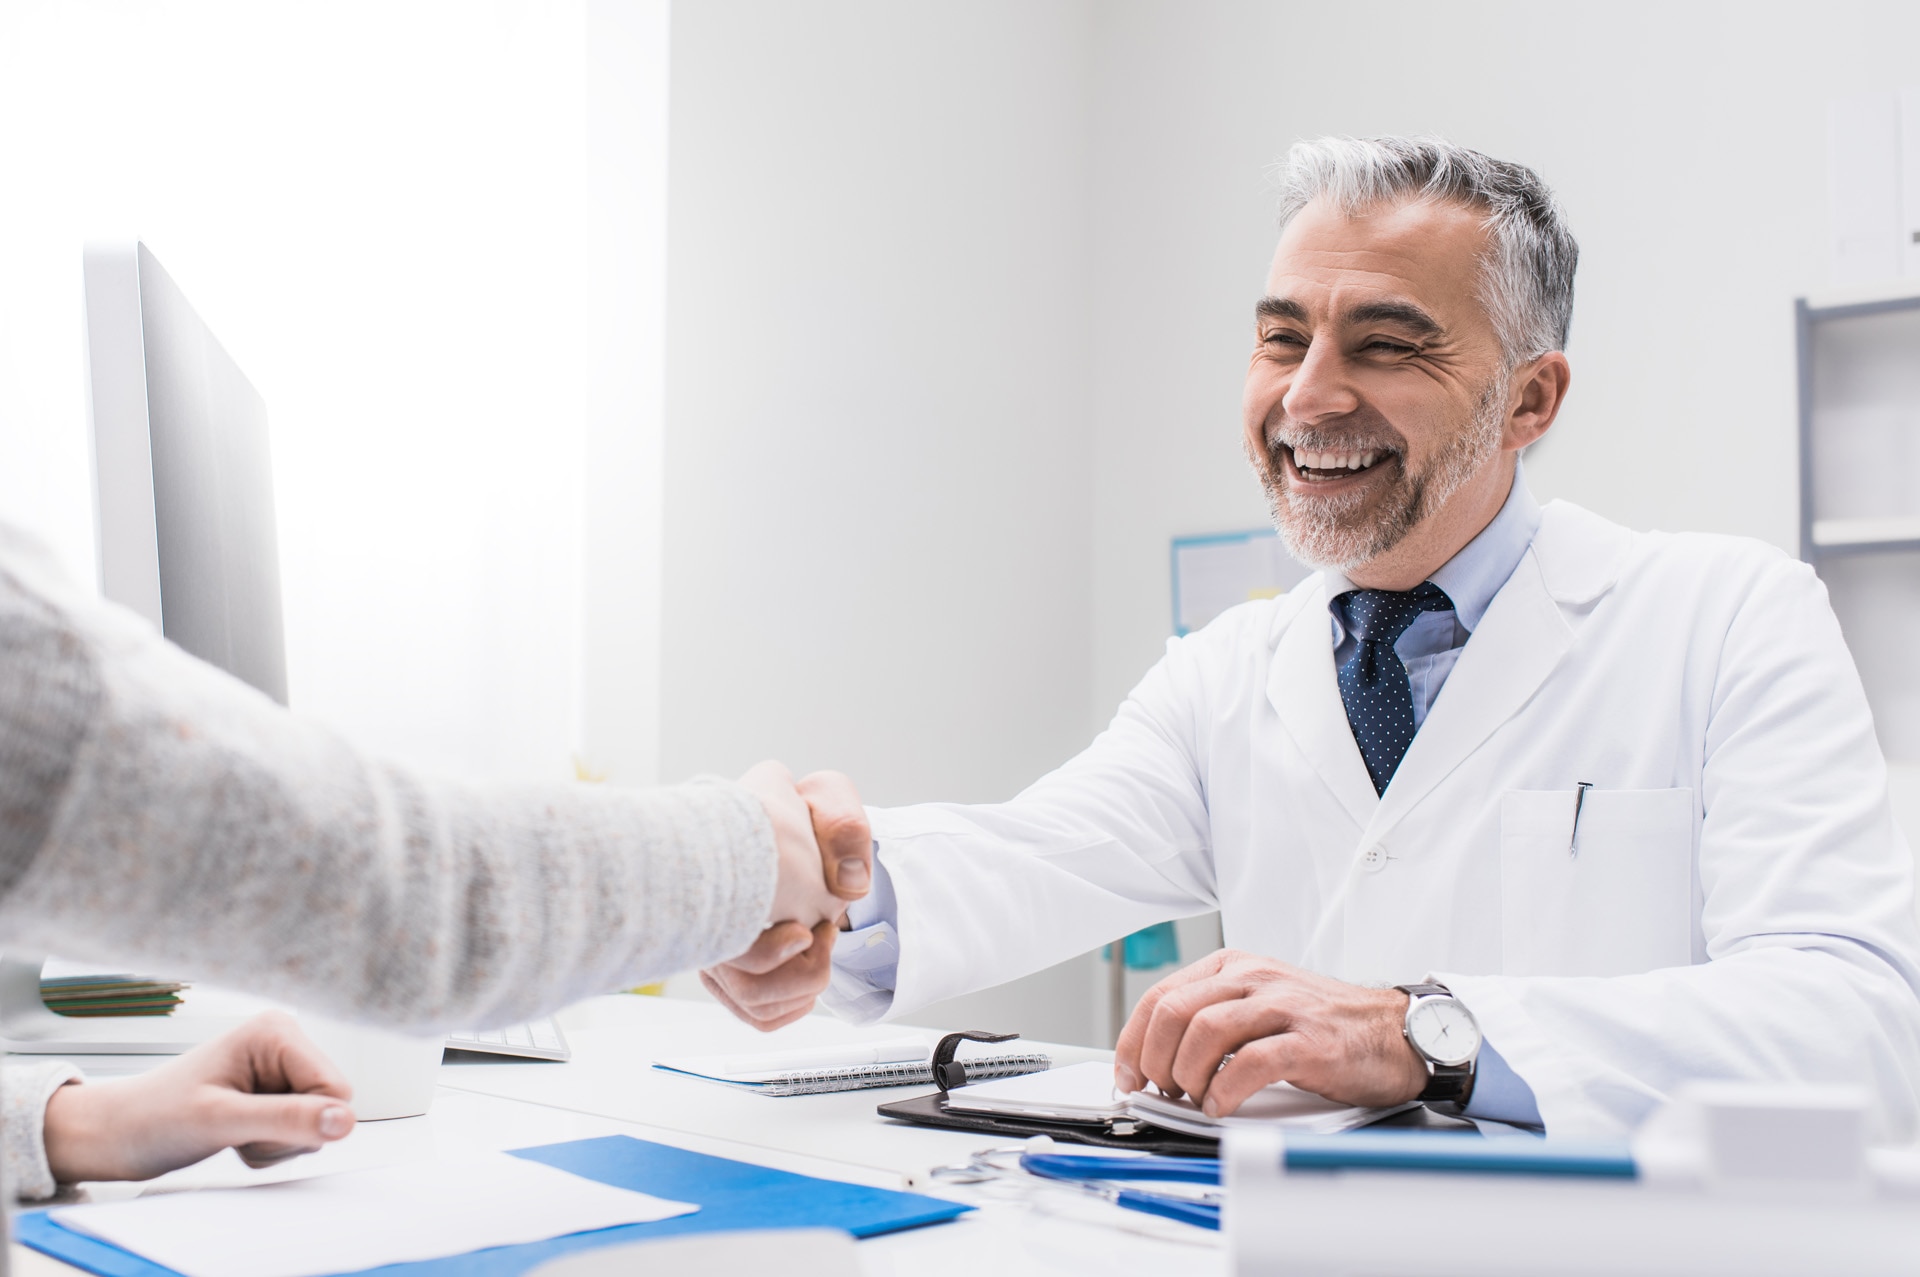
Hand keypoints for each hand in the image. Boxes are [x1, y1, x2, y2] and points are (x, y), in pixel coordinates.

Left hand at [43, 1012, 354, 1183]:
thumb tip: (346, 1121)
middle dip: (287, 1133)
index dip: (301, 1121)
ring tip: (231, 1132)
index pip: (336, 1089)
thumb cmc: (155, 1117)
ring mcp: (281, 1068)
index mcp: (276, 1032)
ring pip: (317, 1122)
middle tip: (237, 1132)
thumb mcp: (221, 1120)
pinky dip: (269, 1146)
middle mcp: (284, 1043)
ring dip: (276, 1143)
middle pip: (329, 1105)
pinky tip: (235, 1136)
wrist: (118, 1134)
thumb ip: (287, 1120)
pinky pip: (301, 1130)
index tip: (251, 1126)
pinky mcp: (275, 1091)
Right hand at [705, 767, 869, 1030]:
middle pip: (743, 983)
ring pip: (751, 1002)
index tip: (807, 934)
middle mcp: (706, 916)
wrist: (795, 828)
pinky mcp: (726, 971)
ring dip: (802, 986)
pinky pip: (758, 1014)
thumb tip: (849, 885)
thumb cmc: (804, 814)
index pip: (726, 938)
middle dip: (800, 972)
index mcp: (721, 871)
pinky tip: (810, 966)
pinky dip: (794, 1003)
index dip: (768, 952)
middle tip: (819, 934)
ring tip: (818, 944)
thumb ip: (844, 827)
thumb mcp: (829, 799)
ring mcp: (713, 947)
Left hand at [1112, 950, 1428, 1116]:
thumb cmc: (1323, 1024)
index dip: (1132, 1040)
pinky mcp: (1307, 1041)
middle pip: (1174, 1011)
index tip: (1128, 1073)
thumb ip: (1211, 1017)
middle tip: (1160, 1089)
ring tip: (1193, 1099)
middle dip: (1154, 1058)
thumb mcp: (1258, 1002)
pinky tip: (1221, 1105)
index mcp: (1234, 966)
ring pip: (1205, 1032)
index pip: (1161, 995)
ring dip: (1186, 1074)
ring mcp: (1282, 1007)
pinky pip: (1250, 1063)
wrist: (1392, 1032)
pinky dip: (1225, 1090)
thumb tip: (1155, 1056)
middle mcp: (1253, 979)